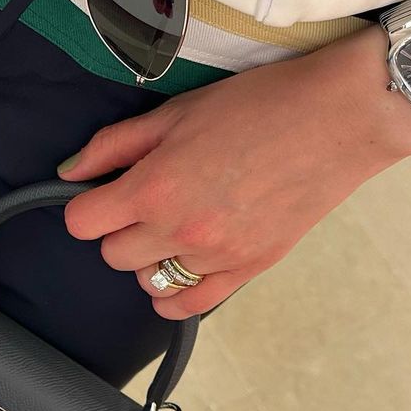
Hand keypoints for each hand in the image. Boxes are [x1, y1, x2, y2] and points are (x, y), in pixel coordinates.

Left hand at [57, 28, 410, 317]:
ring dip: (150, 256)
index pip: (82, 222)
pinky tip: (183, 264)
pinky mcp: (248, 270)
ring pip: (149, 280)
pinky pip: (189, 304)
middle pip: (112, 255)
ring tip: (174, 223)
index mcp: (155, 187)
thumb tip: (71, 171)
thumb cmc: (260, 105)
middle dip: (118, 227)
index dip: (86, 204)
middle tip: (143, 199)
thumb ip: (116, 145)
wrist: (339, 118)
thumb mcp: (176, 112)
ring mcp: (216, 256)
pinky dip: (176, 292)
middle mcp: (180, 230)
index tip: (103, 191)